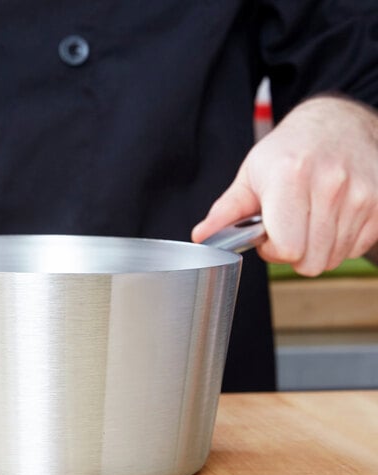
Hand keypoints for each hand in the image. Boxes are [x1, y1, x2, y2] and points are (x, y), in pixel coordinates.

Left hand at [192, 96, 377, 275]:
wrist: (337, 123)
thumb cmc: (289, 152)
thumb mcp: (251, 176)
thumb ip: (226, 211)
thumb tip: (202, 237)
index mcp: (289, 177)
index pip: (288, 248)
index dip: (273, 250)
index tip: (268, 236)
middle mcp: (330, 184)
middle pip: (311, 261)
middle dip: (293, 253)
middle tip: (288, 229)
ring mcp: (361, 194)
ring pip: (332, 258)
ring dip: (316, 247)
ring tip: (308, 218)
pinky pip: (355, 249)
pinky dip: (340, 241)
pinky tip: (330, 217)